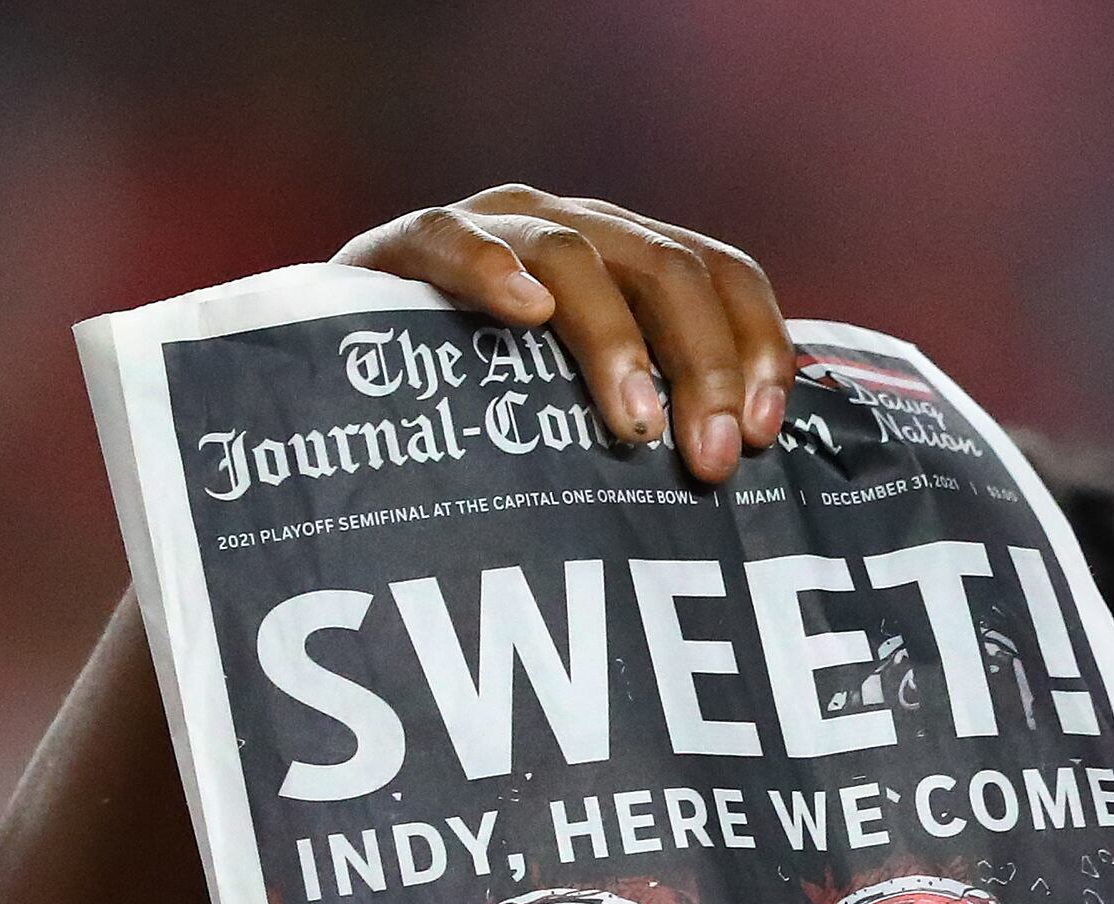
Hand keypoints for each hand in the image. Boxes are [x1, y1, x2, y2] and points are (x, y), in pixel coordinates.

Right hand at [336, 185, 792, 486]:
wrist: (351, 369)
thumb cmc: (488, 405)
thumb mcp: (586, 406)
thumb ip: (656, 413)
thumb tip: (746, 467)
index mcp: (630, 255)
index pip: (722, 274)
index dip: (757, 345)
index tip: (763, 434)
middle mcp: (574, 226)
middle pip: (667, 269)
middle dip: (701, 365)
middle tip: (710, 459)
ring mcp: (496, 225)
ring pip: (576, 257)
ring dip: (615, 342)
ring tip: (634, 425)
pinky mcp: (411, 241)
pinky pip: (452, 238)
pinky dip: (491, 267)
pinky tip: (523, 309)